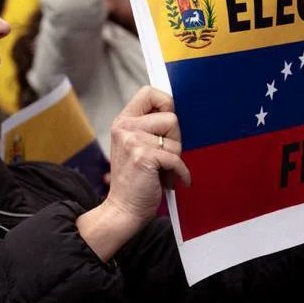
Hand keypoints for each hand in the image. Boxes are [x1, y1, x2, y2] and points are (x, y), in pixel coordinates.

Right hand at [104, 86, 190, 224]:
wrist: (123, 210)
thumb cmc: (135, 180)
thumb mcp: (135, 145)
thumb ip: (149, 127)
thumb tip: (175, 109)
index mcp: (124, 122)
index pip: (149, 92)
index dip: (166, 103)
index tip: (168, 123)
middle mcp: (125, 128)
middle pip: (171, 117)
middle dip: (175, 139)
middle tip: (164, 157)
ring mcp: (132, 141)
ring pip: (175, 139)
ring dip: (175, 158)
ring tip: (162, 170)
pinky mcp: (142, 157)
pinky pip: (176, 158)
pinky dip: (180, 172)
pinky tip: (172, 180)